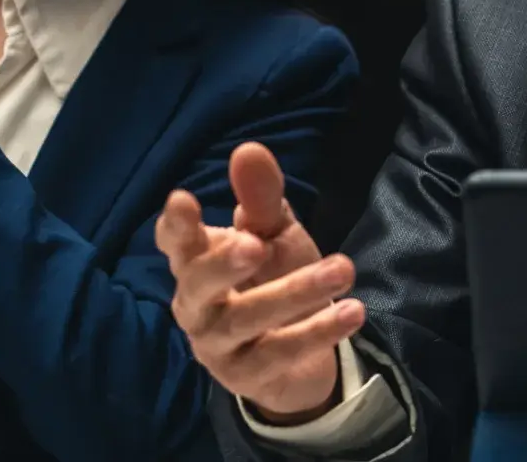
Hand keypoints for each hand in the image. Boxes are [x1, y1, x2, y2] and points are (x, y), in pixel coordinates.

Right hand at [158, 143, 363, 423]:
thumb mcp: (274, 234)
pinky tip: (351, 311)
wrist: (296, 359)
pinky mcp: (245, 376)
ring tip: (342, 269)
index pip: (175, 242)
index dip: (175, 225)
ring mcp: (216, 343)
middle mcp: (196, 304)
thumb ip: (260, 198)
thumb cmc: (274, 279)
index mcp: (196, 261)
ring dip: (294, 293)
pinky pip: (277, 353)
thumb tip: (248, 149)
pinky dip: (316, 333)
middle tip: (257, 243)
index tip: (181, 200)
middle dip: (223, 262)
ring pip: (244, 319)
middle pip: (197, 284)